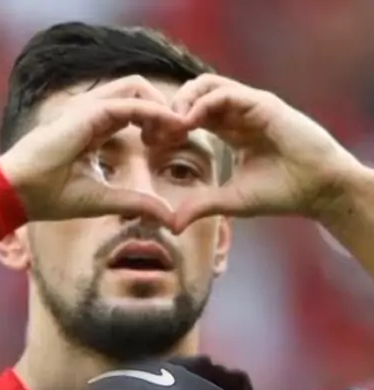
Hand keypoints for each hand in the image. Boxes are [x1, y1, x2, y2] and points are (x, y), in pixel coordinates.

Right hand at [0, 76, 186, 228]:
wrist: (18, 193)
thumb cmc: (50, 197)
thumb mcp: (103, 200)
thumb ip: (135, 203)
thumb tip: (167, 218)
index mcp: (92, 128)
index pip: (132, 111)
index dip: (157, 122)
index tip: (171, 145)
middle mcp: (91, 112)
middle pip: (138, 92)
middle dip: (165, 108)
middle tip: (182, 133)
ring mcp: (88, 108)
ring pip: (137, 88)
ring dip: (163, 106)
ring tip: (178, 129)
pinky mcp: (88, 113)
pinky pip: (130, 103)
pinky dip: (154, 112)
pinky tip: (169, 128)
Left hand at [170, 74, 361, 230]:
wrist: (317, 189)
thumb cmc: (280, 193)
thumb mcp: (231, 200)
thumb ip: (201, 205)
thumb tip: (171, 225)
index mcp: (231, 130)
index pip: (191, 115)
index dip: (168, 125)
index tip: (151, 144)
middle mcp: (239, 112)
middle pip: (193, 94)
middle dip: (169, 109)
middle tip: (153, 133)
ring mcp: (250, 105)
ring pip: (206, 85)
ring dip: (182, 101)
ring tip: (169, 126)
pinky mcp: (261, 104)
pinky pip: (225, 93)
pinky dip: (202, 104)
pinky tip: (188, 123)